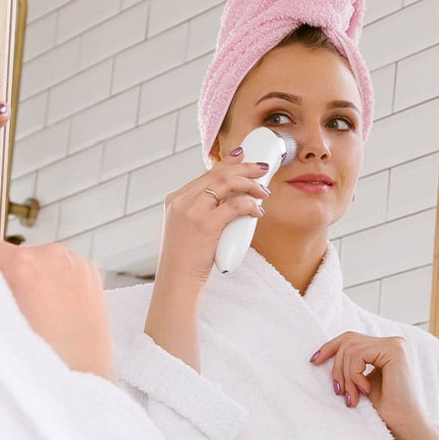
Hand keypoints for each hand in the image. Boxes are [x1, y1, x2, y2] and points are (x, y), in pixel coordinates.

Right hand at [0, 238, 114, 380]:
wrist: (84, 383)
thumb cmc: (40, 364)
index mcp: (25, 265)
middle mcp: (53, 255)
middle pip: (9, 253)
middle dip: (0, 275)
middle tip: (2, 310)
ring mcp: (75, 261)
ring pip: (34, 261)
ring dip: (27, 278)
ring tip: (32, 316)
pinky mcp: (90, 272)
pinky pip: (58, 268)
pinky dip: (50, 282)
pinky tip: (51, 312)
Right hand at [143, 148, 272, 370]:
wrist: (176, 282)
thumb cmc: (184, 260)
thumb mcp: (186, 229)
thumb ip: (201, 212)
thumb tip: (230, 201)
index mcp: (175, 199)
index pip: (205, 174)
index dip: (227, 163)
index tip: (243, 157)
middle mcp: (181, 200)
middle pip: (218, 173)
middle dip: (244, 167)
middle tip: (261, 169)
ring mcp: (192, 211)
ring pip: (227, 183)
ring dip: (250, 183)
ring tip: (263, 191)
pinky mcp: (205, 224)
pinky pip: (235, 205)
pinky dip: (250, 205)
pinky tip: (257, 211)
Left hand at [310, 331, 426, 436]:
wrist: (404, 427)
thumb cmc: (383, 409)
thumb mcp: (359, 382)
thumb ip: (349, 364)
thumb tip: (319, 354)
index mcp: (384, 348)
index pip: (349, 339)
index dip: (329, 348)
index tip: (314, 361)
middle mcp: (392, 343)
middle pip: (348, 341)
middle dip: (337, 367)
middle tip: (339, 392)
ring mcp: (395, 345)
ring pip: (350, 349)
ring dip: (345, 376)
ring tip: (352, 397)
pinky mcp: (395, 351)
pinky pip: (359, 355)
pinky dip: (354, 375)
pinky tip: (364, 391)